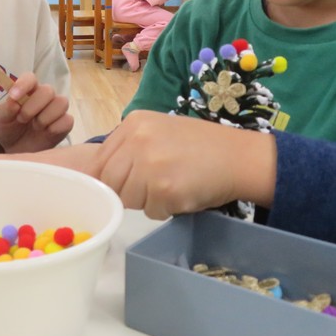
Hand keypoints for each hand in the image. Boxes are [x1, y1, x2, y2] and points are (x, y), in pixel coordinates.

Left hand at [0, 72, 72, 153]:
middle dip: (33, 106)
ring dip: (45, 117)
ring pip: (61, 102)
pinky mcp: (65, 124)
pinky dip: (55, 128)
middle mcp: (44, 97)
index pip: (30, 78)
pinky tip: (45, 133)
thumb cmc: (9, 129)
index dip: (23, 84)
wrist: (16, 150)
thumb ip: (6, 110)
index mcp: (28, 90)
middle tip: (22, 119)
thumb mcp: (1, 120)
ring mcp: (56, 110)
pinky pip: (67, 120)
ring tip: (35, 127)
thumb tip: (13, 102)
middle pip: (48, 90)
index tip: (14, 97)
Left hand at [95, 111, 277, 218]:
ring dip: (147, 202)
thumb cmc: (199, 146)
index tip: (125, 184)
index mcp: (133, 123)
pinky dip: (165, 210)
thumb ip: (128, 148)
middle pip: (109, 182)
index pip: (99, 162)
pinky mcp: (164, 189)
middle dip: (127, 192)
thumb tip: (97, 176)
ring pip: (127, 199)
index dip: (110, 179)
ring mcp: (150, 164)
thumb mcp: (157, 132)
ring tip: (172, 187)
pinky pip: (150, 211)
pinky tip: (183, 194)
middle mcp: (137, 140)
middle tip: (153, 188)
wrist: (238, 156)